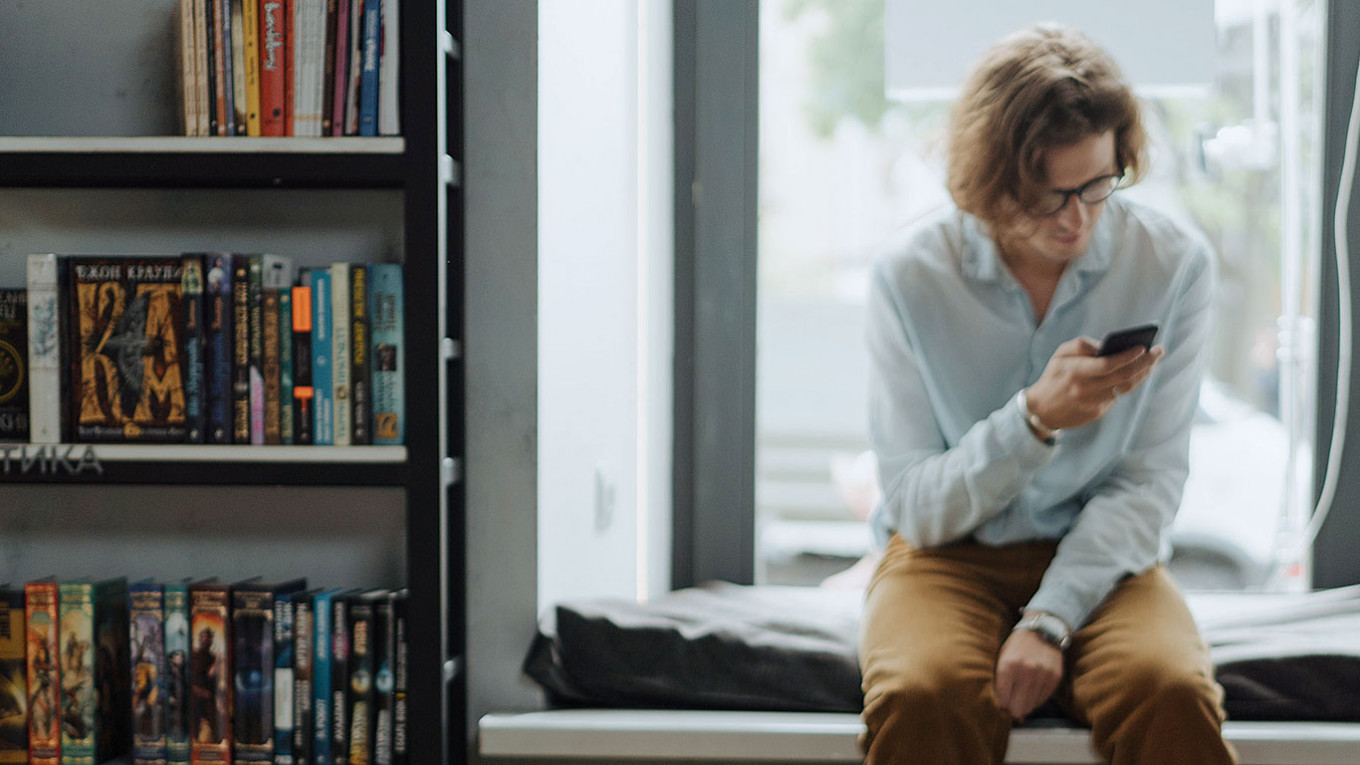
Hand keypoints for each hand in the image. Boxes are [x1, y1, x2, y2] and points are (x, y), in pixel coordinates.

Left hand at [995, 629, 1063, 722]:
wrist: (1042, 630)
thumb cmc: (1018, 647)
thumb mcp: (1003, 657)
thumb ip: (1001, 681)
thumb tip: (1004, 707)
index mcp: (1009, 664)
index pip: (1003, 698)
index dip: (1003, 704)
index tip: (1004, 702)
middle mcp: (1026, 670)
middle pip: (1018, 706)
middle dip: (1014, 709)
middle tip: (1013, 706)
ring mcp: (1043, 674)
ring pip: (1031, 705)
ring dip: (1026, 704)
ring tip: (1023, 696)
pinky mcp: (1055, 677)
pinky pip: (1043, 699)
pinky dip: (1036, 699)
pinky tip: (1033, 691)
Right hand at [1025, 337, 1163, 430]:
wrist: (1041, 409)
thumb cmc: (1054, 376)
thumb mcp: (1060, 355)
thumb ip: (1082, 345)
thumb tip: (1108, 346)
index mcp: (1074, 371)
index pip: (1107, 364)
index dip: (1128, 356)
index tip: (1144, 347)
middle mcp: (1084, 389)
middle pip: (1123, 376)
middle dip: (1145, 363)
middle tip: (1159, 352)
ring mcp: (1092, 403)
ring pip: (1126, 387)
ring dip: (1143, 374)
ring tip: (1152, 362)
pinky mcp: (1097, 413)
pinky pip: (1118, 396)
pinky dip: (1129, 384)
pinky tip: (1138, 374)